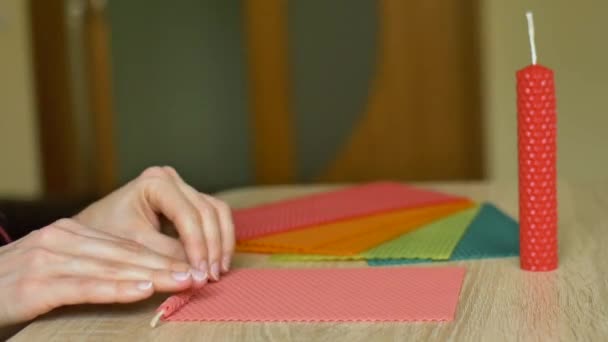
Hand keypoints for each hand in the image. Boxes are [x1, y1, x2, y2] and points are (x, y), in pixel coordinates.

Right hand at [0, 219, 193, 326]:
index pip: (124, 246)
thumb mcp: (56, 266)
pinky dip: (116, 288)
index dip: (159, 257)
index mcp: (69, 233)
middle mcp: (61, 240)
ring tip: (182, 281)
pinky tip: (142, 290)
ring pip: (111, 268)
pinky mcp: (36, 283)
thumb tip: (138, 274)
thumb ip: (92, 265)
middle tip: (198, 274)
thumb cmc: (15, 283)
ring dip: (151, 276)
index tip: (190, 265)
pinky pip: (85, 286)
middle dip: (164, 265)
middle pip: (124, 254)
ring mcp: (47, 259)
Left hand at [74, 166, 234, 283]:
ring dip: (221, 243)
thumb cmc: (104, 235)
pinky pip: (215, 217)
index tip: (201, 273)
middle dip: (212, 246)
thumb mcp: (134, 247)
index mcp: (155, 182)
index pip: (187, 214)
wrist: (89, 232)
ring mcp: (182, 189)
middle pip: (207, 211)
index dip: (198, 244)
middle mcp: (172, 179)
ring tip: (217, 272)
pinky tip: (216, 263)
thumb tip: (198, 274)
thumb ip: (167, 257)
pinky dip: (218, 239)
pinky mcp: (189, 202)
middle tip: (211, 277)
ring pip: (217, 212)